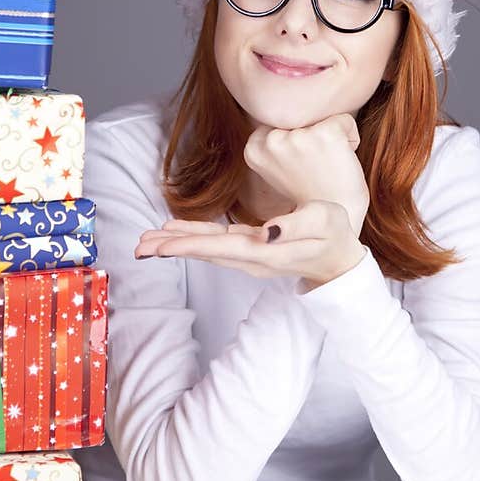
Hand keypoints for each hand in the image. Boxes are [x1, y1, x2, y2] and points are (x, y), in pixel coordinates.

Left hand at [134, 201, 366, 287]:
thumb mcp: (325, 222)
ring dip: (175, 245)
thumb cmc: (335, 234)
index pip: (221, 248)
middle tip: (138, 247)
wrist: (341, 259)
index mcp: (265, 251)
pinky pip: (214, 245)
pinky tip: (173, 232)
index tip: (162, 246)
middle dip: (171, 248)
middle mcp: (251, 258)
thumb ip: (297, 226)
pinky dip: (191, 239)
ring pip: (205, 250)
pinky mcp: (249, 250)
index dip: (190, 246)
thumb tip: (266, 231)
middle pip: (205, 252)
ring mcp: (248, 256)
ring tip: (146, 241)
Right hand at [244, 112, 369, 238]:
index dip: (294, 144)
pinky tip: (342, 161)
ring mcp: (298, 137)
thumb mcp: (278, 166)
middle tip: (313, 169)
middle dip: (311, 138)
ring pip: (321, 118)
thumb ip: (274, 143)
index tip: (297, 169)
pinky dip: (350, 138)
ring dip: (329, 138)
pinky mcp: (327, 134)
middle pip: (299, 117)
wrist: (335, 217)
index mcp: (254, 148)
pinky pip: (344, 121)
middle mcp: (272, 141)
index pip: (279, 123)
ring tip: (327, 166)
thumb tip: (281, 108)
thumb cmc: (310, 190)